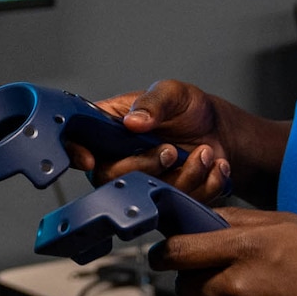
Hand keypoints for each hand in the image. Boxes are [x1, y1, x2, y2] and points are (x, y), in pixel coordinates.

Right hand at [63, 79, 233, 204]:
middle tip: (171, 150)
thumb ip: (154, 102)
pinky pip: (180, 203)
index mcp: (110, 126)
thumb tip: (133, 121)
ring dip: (185, 175)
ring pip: (148, 194)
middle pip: (110, 176)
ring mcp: (142, 181)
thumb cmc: (189, 108)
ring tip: (204, 152)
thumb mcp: (173, 93)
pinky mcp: (166, 199)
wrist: (221, 131)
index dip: (75, 152)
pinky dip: (204, 185)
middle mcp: (119, 157)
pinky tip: (214, 165)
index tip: (90, 160)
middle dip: (145, 166)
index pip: (78, 140)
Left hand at [152, 207, 296, 295]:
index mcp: (245, 248)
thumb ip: (239, 223)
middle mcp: (242, 286)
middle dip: (199, 281)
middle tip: (226, 275)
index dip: (165, 254)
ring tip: (276, 294)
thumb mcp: (286, 223)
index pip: (179, 252)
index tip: (162, 256)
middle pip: (189, 288)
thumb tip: (202, 220)